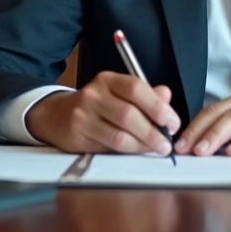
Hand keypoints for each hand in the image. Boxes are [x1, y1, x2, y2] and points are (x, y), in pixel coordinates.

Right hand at [25, 71, 180, 154]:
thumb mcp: (119, 93)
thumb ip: (145, 95)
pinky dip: (128, 152)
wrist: (56, 116)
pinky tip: (138, 151)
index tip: (173, 122)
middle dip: (153, 131)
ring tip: (157, 149)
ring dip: (143, 145)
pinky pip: (108, 147)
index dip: (158, 107)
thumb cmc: (97, 105)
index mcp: (108, 80)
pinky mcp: (78, 136)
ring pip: (119, 135)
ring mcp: (83, 116)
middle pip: (129, 114)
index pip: (136, 88)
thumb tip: (166, 96)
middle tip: (167, 143)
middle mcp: (94, 95)